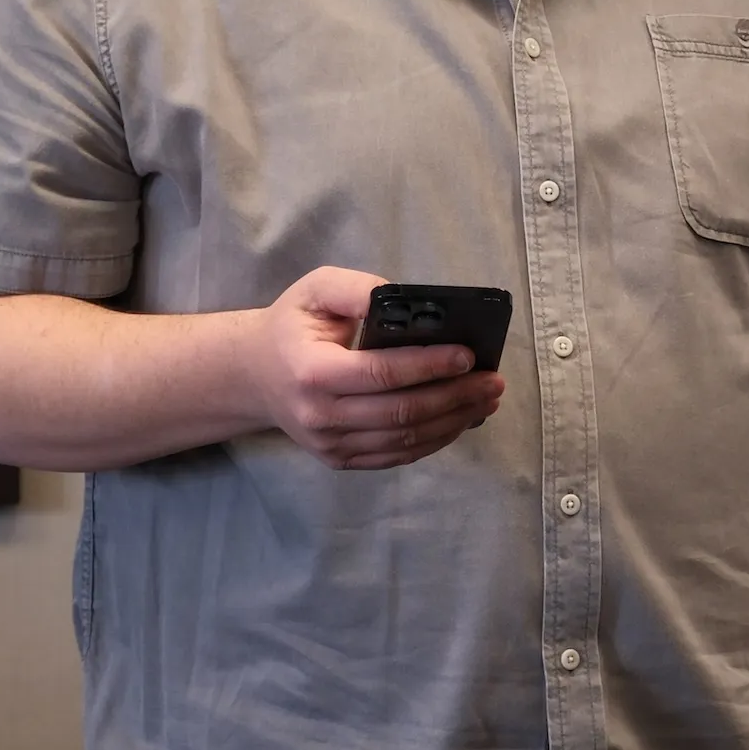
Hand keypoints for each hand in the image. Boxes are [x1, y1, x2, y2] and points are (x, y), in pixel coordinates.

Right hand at [247, 267, 503, 469]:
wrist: (255, 374)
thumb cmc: (292, 326)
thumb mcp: (315, 290)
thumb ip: (355, 289)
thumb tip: (402, 301)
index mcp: (313, 372)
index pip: (381, 373)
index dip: (429, 366)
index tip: (469, 355)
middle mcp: (320, 416)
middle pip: (400, 412)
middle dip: (455, 397)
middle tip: (493, 381)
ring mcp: (330, 445)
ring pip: (404, 440)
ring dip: (453, 422)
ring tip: (486, 401)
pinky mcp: (340, 460)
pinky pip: (395, 456)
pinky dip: (434, 440)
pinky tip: (459, 421)